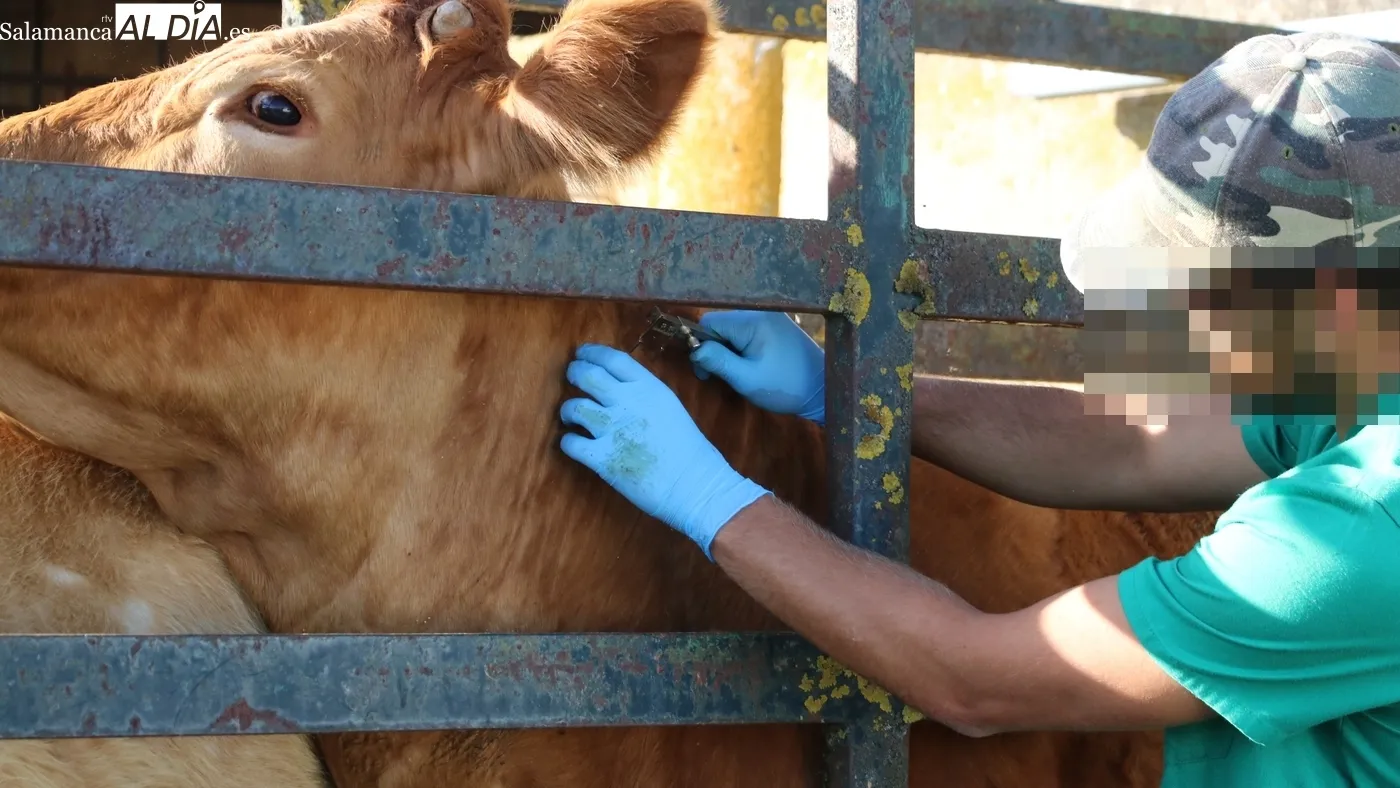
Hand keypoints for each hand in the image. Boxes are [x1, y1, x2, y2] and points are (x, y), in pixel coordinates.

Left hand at [559, 343, 769, 558]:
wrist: (695, 486)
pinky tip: (574, 443)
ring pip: (574, 407)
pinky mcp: (601, 458)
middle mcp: (627, 403)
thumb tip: (619, 389)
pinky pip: (570, 443)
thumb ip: (645, 395)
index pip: (613, 359)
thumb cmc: (690, 450)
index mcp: (648, 388)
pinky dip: (568, 442)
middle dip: (575, 373)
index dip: (592, 353)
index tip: (582, 354)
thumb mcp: (670, 407)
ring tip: (570, 415)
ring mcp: (612, 430)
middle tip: (572, 377)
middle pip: (588, 376)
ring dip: (568, 410)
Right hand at [689, 311, 825, 424]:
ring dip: (728, 350)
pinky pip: (746, 330)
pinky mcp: (775, 324)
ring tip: (738, 371)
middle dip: (714, 349)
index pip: (709, 322)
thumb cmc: (785, 386)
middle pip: (720, 324)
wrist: (822, 389)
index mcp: (753, 320)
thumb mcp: (747, 379)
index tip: (706, 372)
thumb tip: (693, 349)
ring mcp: (770, 316)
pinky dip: (741, 347)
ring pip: (731, 328)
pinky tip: (749, 363)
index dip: (701, 346)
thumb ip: (718, 361)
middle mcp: (760, 311)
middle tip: (720, 376)